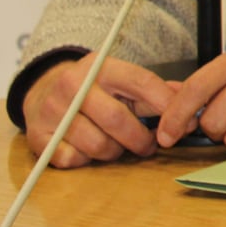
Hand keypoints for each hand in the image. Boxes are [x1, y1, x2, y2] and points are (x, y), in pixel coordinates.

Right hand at [21, 54, 175, 168]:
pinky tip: (89, 149)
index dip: (166, 104)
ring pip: (97, 145)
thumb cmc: (93, 87)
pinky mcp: (38, 137)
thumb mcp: (121, 79)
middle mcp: (74, 86)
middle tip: (150, 146)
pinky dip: (86, 159)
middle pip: (118, 120)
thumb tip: (187, 99)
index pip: (141, 82)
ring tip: (118, 146)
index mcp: (101, 67)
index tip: (183, 122)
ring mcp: (53, 111)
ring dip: (114, 152)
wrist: (43, 88)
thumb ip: (153, 89)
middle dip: (140, 139)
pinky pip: (73, 159)